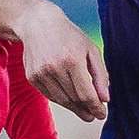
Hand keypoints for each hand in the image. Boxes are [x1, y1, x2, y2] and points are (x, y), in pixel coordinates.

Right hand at [18, 0, 108, 120]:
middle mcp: (54, 68)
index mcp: (72, 59)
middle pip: (74, 99)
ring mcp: (41, 74)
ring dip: (75, 108)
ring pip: (62, 101)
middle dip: (87, 110)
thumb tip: (105, 99)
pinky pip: (50, 96)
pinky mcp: (32, 78)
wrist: (38, 23)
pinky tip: (69, 99)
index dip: (96, 108)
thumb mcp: (90, 49)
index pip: (86, 94)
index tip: (102, 114)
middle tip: (95, 115)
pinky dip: (62, 100)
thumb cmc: (68, 35)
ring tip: (84, 110)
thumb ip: (100, 75)